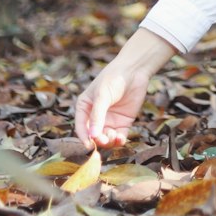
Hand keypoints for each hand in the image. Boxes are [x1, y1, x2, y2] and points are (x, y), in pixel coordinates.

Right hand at [74, 27, 174, 148]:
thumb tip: (92, 136)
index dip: (84, 137)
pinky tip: (121, 139)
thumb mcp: (102, 96)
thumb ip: (97, 116)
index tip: (89, 145)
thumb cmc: (113, 78)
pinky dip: (119, 141)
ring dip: (109, 142)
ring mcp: (110, 120)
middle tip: (105, 140)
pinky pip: (119, 136)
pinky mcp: (123, 122)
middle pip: (94, 135)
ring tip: (114, 137)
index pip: (81, 127)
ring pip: (106, 138)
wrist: (134, 70)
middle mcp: (96, 116)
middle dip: (98, 140)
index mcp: (85, 108)